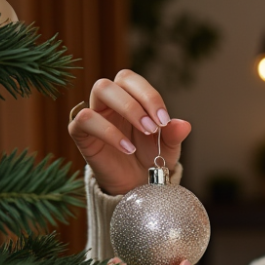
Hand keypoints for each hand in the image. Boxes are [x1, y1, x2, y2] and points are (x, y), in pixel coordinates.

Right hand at [67, 69, 192, 195]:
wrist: (135, 184)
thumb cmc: (149, 158)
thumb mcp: (167, 147)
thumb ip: (173, 134)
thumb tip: (184, 125)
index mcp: (128, 97)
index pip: (132, 80)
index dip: (149, 95)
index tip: (164, 120)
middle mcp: (109, 101)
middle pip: (115, 80)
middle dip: (138, 102)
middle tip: (153, 127)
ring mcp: (94, 114)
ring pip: (100, 89)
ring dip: (127, 108)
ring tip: (145, 133)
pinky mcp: (81, 133)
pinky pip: (85, 120)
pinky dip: (108, 132)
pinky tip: (127, 148)